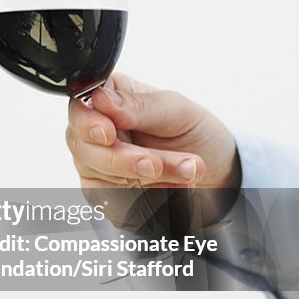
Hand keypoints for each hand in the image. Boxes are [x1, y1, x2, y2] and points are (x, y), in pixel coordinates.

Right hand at [66, 72, 240, 190]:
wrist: (217, 170)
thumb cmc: (195, 131)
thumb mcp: (176, 110)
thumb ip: (138, 106)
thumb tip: (101, 99)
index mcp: (110, 97)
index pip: (80, 107)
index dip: (89, 123)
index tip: (108, 134)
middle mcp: (96, 130)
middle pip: (84, 146)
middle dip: (122, 159)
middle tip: (155, 164)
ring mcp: (97, 163)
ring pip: (98, 177)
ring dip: (143, 180)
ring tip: (184, 172)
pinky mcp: (106, 192)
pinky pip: (109, 201)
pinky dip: (143, 198)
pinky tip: (172, 188)